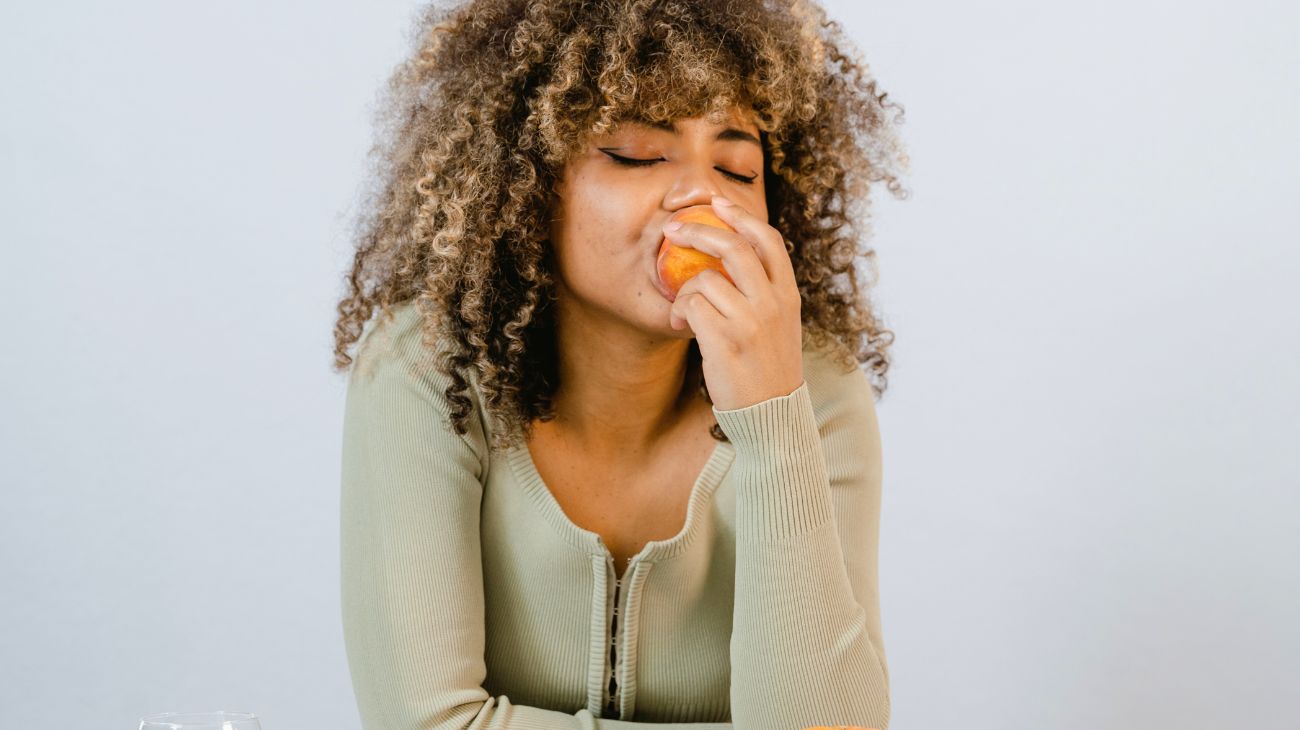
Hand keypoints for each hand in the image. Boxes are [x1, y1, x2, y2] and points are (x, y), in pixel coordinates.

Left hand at [664, 194, 803, 410]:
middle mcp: (773, 303)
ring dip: (684, 289)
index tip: (717, 203)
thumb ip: (764, 293)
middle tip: (673, 230)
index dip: (740, 216)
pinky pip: (691, 305)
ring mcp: (751, 321)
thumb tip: (729, 258)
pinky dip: (679, 311)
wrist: (773, 416)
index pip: (768, 240)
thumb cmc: (768, 370)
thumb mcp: (781, 326)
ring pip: (705, 278)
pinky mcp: (726, 341)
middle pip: (733, 246)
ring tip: (683, 310)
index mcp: (789, 296)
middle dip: (698, 230)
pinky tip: (681, 326)